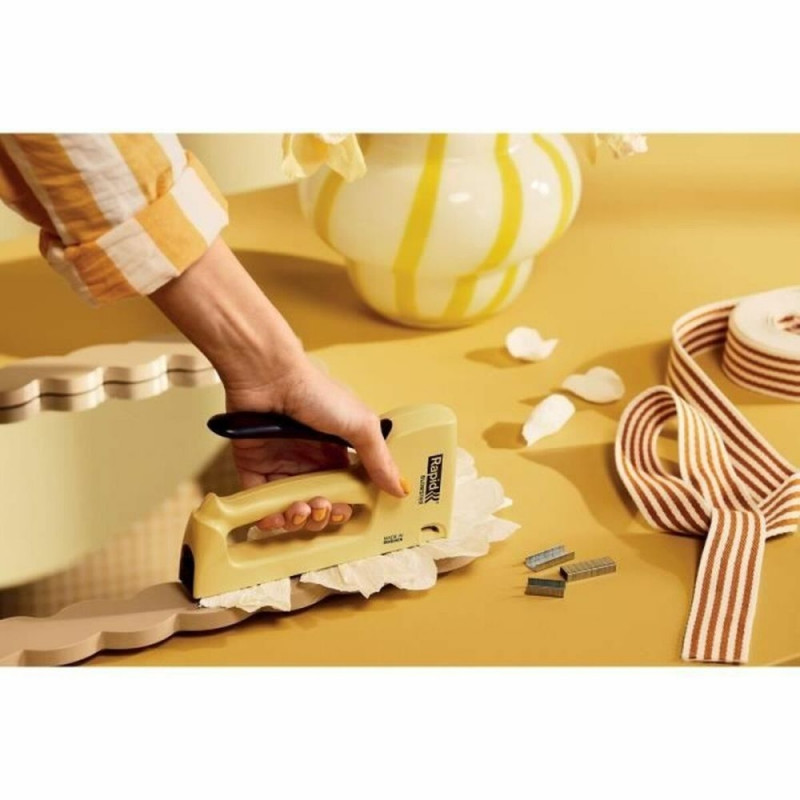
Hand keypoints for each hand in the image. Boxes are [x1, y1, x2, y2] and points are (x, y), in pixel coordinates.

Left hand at [226, 357, 406, 530]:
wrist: (270, 378)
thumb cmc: (315, 393)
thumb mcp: (360, 424)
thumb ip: (379, 458)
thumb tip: (401, 487)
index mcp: (336, 452)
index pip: (345, 490)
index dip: (347, 506)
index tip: (347, 511)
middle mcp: (309, 461)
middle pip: (319, 504)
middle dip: (322, 516)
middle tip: (322, 508)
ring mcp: (281, 466)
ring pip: (292, 509)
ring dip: (298, 519)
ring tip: (300, 509)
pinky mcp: (254, 469)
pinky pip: (261, 504)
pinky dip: (269, 518)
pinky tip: (276, 518)